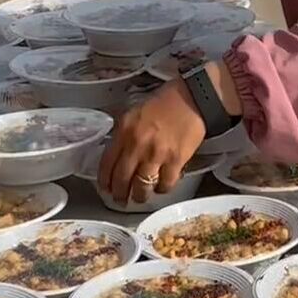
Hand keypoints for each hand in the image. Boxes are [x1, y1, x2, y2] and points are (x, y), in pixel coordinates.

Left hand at [97, 81, 205, 203]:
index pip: (107, 163)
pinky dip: (162, 189)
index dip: (105, 180)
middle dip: (119, 193)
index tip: (106, 187)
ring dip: (139, 196)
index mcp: (124, 131)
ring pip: (141, 186)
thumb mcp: (135, 113)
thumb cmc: (165, 103)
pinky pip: (165, 184)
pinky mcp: (176, 160)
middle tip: (121, 198)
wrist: (192, 98)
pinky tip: (161, 187)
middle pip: (122, 179)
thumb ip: (123, 134)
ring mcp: (156, 154)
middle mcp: (137, 145)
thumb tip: (117, 154)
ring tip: (140, 197)